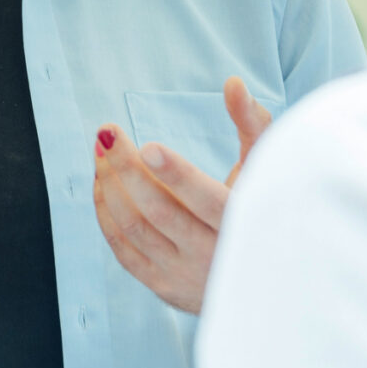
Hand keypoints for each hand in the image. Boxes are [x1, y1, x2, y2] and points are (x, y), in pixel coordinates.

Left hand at [92, 76, 272, 314]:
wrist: (265, 282)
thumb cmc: (262, 208)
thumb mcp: (265, 169)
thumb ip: (252, 123)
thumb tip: (231, 82)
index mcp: (243, 225)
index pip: (206, 201)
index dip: (176, 174)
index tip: (148, 145)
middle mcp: (213, 255)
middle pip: (158, 212)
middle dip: (127, 169)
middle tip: (108, 132)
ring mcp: (184, 273)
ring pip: (135, 229)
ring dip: (111, 186)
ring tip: (101, 150)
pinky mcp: (163, 285)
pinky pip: (123, 249)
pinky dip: (107, 213)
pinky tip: (102, 182)